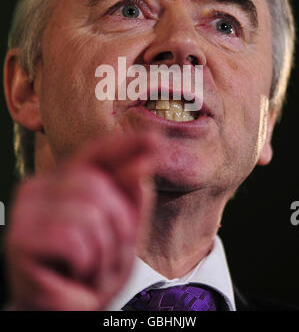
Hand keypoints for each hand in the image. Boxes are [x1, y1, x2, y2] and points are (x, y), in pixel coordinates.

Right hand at [4, 130, 160, 309]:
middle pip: (98, 185)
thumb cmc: (90, 270)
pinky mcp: (19, 240)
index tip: (156, 139)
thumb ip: (130, 197)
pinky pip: (75, 240)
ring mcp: (25, 212)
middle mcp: (38, 188)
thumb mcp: (122, 231)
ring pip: (90, 213)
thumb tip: (143, 163)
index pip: (95, 151)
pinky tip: (74, 275)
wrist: (66, 313)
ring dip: (105, 251)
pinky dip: (88, 264)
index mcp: (61, 180)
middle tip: (107, 257)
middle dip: (119, 227)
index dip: (126, 144)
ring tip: (91, 269)